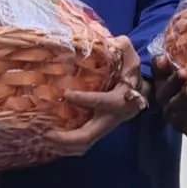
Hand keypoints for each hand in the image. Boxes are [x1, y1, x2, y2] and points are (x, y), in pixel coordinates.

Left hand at [44, 36, 149, 156]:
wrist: (142, 94)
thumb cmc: (131, 74)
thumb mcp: (131, 57)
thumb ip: (122, 47)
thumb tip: (111, 41)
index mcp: (119, 100)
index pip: (102, 102)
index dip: (85, 100)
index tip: (66, 94)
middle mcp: (110, 118)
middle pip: (88, 136)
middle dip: (67, 138)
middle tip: (46, 133)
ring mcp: (103, 127)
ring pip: (84, 144)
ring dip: (64, 146)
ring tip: (44, 138)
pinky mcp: (97, 131)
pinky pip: (81, 145)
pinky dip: (66, 146)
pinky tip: (51, 141)